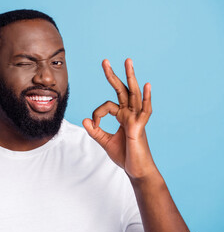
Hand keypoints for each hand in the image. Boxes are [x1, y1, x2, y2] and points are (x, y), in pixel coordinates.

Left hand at [83, 58, 156, 178]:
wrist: (136, 171)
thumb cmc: (124, 156)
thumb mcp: (105, 142)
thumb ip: (95, 131)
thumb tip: (85, 120)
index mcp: (122, 116)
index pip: (107, 106)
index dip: (97, 113)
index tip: (94, 124)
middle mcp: (130, 114)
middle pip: (121, 90)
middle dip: (113, 75)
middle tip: (104, 61)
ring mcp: (137, 118)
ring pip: (133, 94)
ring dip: (130, 77)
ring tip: (127, 61)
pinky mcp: (140, 127)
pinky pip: (145, 110)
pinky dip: (146, 98)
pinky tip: (146, 85)